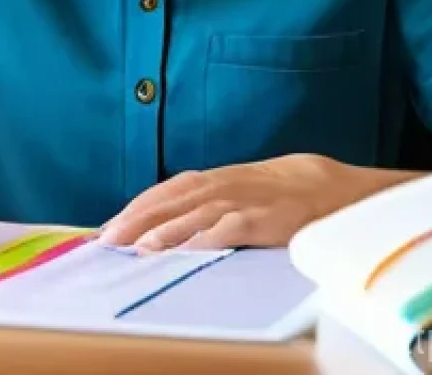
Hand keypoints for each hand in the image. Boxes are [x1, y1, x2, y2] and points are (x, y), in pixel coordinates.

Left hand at [98, 153, 355, 252]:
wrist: (327, 185)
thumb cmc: (273, 193)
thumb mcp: (233, 192)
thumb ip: (201, 206)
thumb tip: (159, 227)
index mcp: (210, 180)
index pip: (163, 192)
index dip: (133, 210)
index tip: (104, 230)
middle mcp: (221, 185)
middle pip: (171, 201)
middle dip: (136, 220)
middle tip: (106, 241)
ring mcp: (243, 200)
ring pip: (195, 213)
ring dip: (165, 229)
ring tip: (137, 248)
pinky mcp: (267, 218)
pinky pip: (232, 227)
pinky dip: (208, 237)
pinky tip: (189, 251)